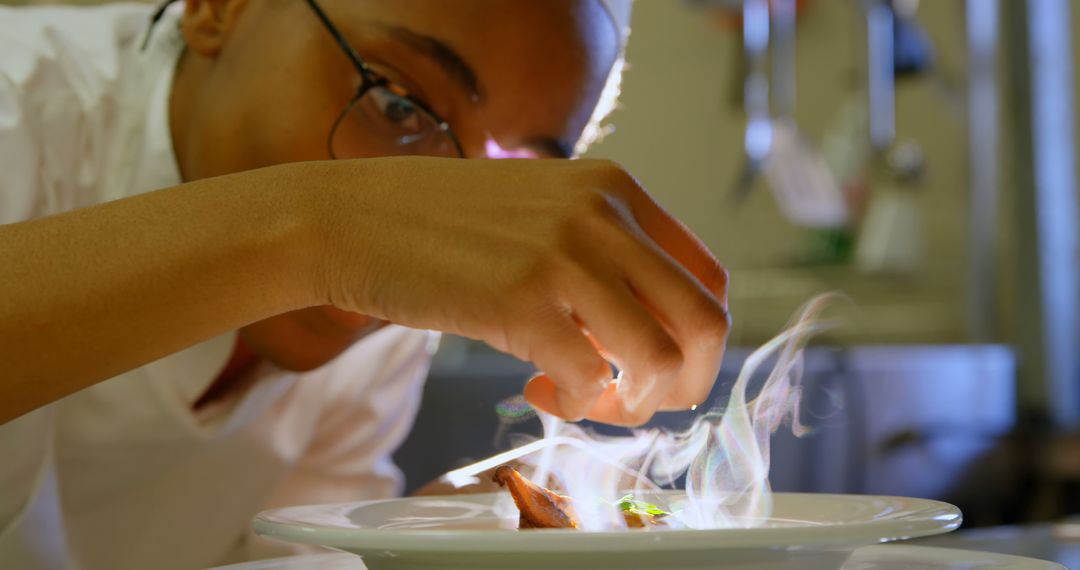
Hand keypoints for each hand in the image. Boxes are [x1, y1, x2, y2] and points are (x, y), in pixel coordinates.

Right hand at [308, 157, 729, 425]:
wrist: (349, 218)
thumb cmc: (439, 225)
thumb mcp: (541, 213)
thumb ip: (601, 256)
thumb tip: (646, 339)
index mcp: (615, 188)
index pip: (709, 277)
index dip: (698, 339)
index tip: (659, 367)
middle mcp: (603, 214)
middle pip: (706, 323)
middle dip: (684, 384)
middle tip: (636, 401)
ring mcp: (564, 255)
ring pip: (660, 360)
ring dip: (633, 403)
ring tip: (586, 398)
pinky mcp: (519, 301)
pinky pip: (590, 382)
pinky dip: (576, 405)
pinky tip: (538, 386)